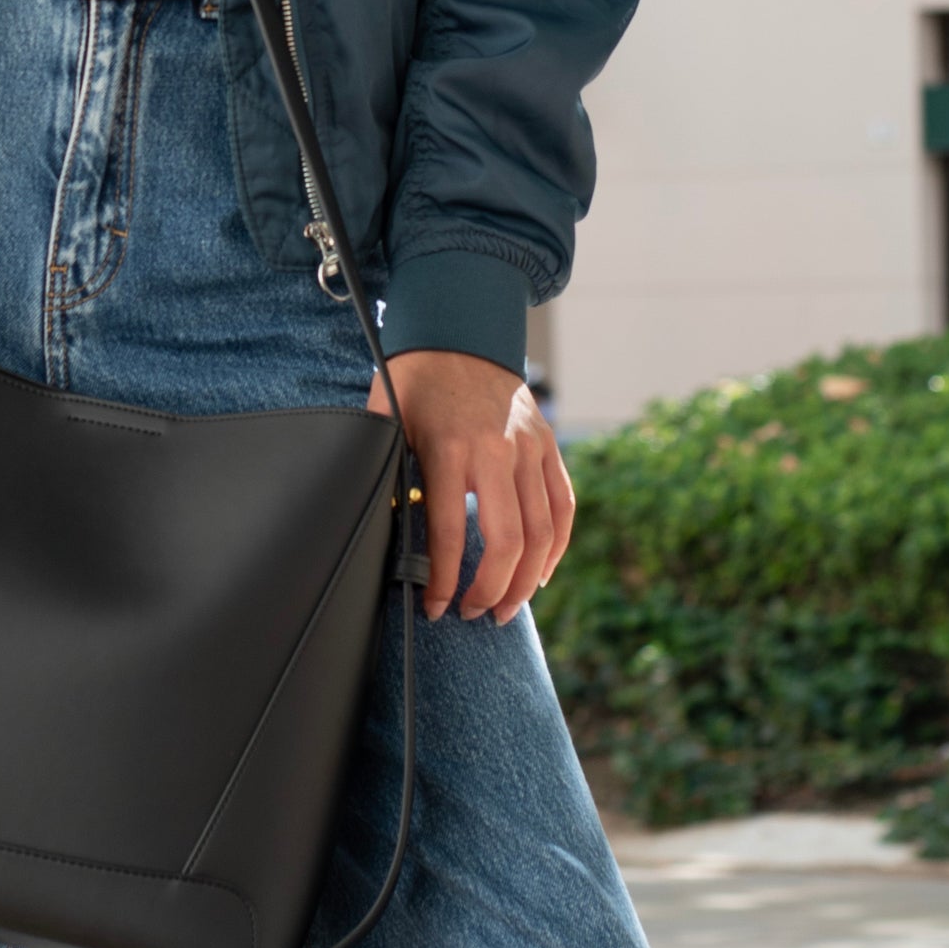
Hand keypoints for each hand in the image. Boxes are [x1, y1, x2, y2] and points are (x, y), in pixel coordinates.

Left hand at [368, 349, 573, 626]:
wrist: (459, 331)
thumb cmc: (413, 381)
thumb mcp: (388, 421)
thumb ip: (388, 474)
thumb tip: (385, 534)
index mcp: (449, 447)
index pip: (452, 533)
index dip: (444, 582)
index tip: (436, 609)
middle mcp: (496, 450)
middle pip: (508, 542)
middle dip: (491, 591)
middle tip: (476, 615)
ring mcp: (529, 448)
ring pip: (542, 532)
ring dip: (525, 581)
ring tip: (505, 609)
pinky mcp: (547, 445)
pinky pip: (563, 506)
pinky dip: (556, 548)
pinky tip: (540, 574)